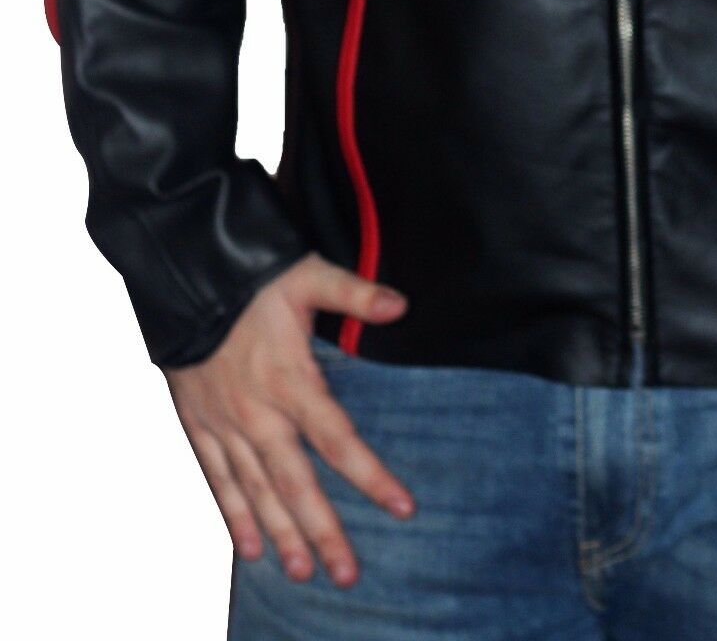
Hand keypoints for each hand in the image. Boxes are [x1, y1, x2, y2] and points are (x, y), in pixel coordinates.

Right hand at [164, 253, 414, 586]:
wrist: (183, 277)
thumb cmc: (252, 277)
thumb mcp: (308, 275)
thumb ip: (355, 294)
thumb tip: (401, 305)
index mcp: (290, 380)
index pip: (338, 439)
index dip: (370, 475)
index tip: (401, 507)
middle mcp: (257, 413)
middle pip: (295, 483)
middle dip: (323, 531)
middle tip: (347, 574)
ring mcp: (224, 424)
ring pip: (255, 491)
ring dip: (280, 535)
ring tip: (304, 573)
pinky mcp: (197, 424)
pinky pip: (216, 479)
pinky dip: (231, 515)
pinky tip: (248, 549)